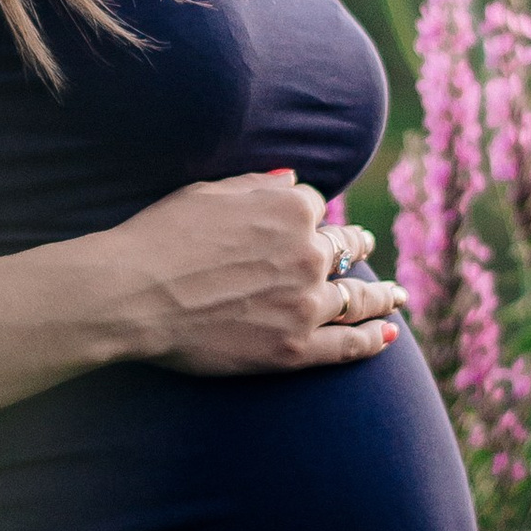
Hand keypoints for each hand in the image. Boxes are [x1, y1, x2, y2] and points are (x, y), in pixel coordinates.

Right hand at [105, 170, 409, 377]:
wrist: (134, 294)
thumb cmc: (160, 237)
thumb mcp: (208, 193)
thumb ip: (258, 186)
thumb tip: (294, 181)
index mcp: (292, 209)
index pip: (315, 207)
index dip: (309, 215)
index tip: (308, 223)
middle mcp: (310, 253)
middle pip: (346, 249)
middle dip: (356, 247)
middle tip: (366, 249)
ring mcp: (306, 304)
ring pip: (359, 297)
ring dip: (381, 296)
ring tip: (396, 298)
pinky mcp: (295, 349)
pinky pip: (349, 345)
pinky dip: (374, 340)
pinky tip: (389, 336)